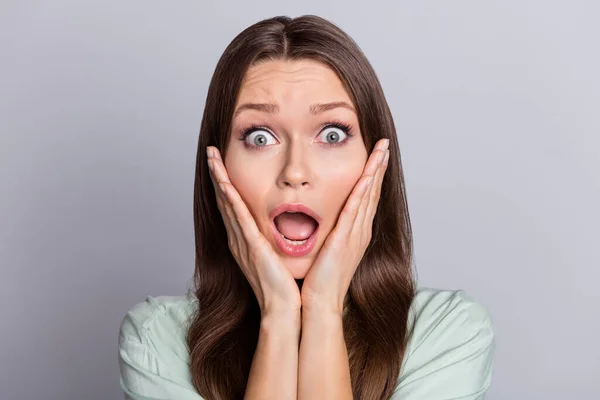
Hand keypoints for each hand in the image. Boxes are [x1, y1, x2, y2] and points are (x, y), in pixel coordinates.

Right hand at [206, 146, 301, 315]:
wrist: (282, 308)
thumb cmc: (282, 285)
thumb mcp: (274, 255)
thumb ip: (271, 239)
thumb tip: (280, 224)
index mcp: (244, 240)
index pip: (232, 205)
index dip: (224, 182)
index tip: (222, 163)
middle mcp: (238, 238)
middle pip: (223, 200)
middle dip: (217, 174)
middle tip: (211, 152)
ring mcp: (242, 242)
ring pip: (227, 204)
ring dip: (219, 179)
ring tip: (212, 158)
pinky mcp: (251, 247)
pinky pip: (239, 219)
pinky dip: (230, 200)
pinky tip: (225, 184)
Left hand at [300, 138, 389, 314]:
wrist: (320, 302)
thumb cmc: (321, 280)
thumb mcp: (327, 250)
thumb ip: (329, 234)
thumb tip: (322, 220)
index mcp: (355, 233)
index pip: (366, 198)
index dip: (372, 176)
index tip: (375, 156)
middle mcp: (360, 231)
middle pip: (372, 192)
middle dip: (378, 167)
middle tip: (384, 145)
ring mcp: (356, 235)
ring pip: (368, 196)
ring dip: (375, 171)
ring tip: (381, 150)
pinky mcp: (346, 239)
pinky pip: (356, 209)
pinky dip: (363, 190)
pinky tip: (368, 174)